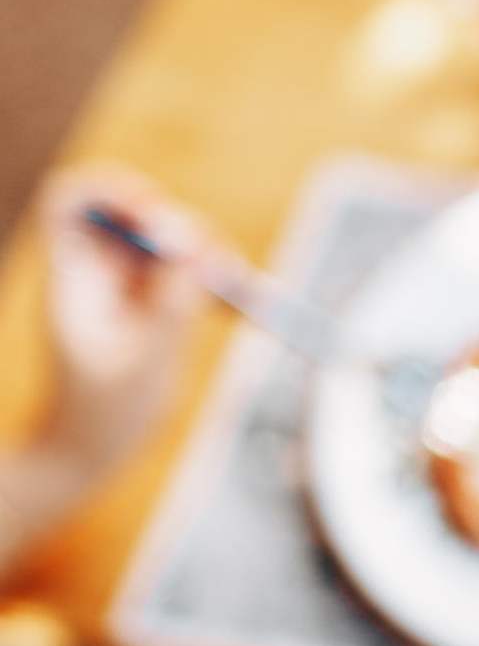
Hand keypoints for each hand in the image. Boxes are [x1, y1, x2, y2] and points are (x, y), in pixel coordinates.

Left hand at [37, 167, 209, 477]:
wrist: (87, 453)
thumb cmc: (104, 415)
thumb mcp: (147, 359)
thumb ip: (171, 298)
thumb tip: (194, 241)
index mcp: (74, 277)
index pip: (77, 201)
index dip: (118, 192)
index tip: (161, 216)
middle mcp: (95, 272)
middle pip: (137, 216)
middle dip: (183, 230)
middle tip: (220, 265)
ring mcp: (122, 288)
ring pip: (168, 243)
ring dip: (207, 256)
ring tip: (237, 290)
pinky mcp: (148, 306)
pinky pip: (182, 276)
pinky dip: (211, 283)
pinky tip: (235, 308)